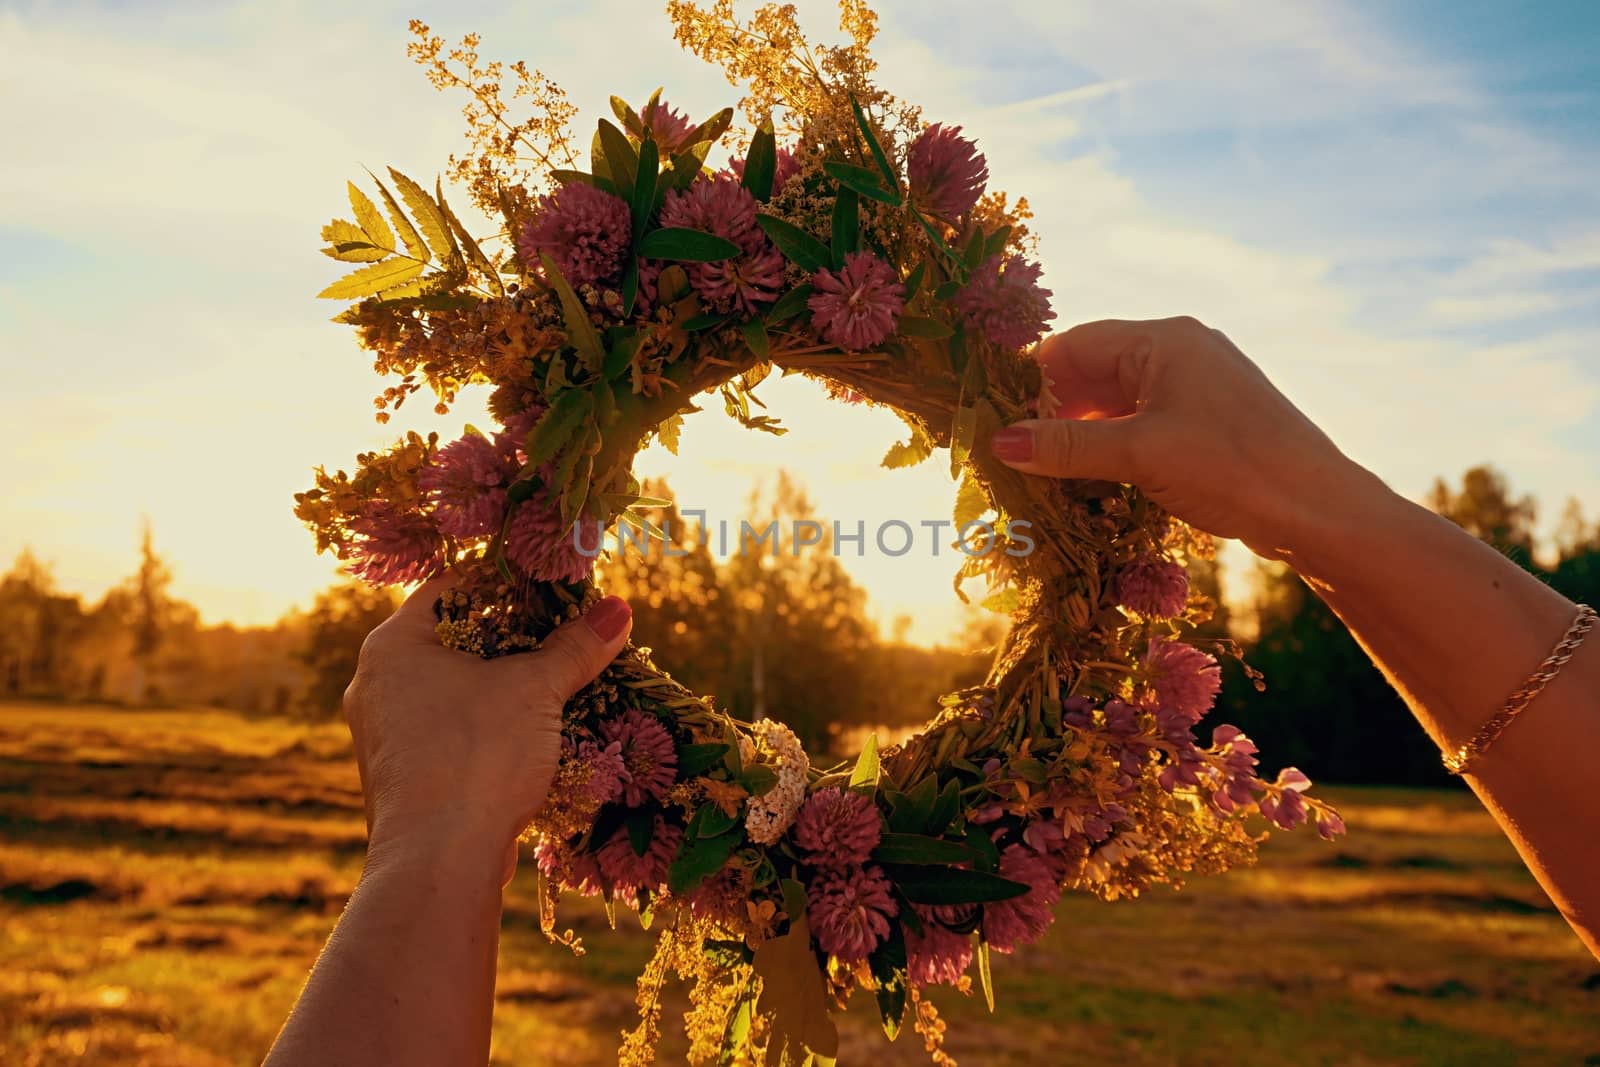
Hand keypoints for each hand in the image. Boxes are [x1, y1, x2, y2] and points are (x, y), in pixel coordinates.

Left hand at [342, 578, 632, 872]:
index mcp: (393, 646)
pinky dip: (487, 728)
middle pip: (451, 641)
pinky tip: (529, 737)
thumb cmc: (477, 757)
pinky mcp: (402, 778)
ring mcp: (384, 735)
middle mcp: (376, 685)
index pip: (449, 588)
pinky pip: (449, 734)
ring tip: (554, 685)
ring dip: (500, 687)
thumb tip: (618, 610)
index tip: (550, 589)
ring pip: (451, 692)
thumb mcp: (535, 690)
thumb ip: (575, 647)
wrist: (438, 862)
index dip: (504, 584)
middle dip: (509, 639)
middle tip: (561, 635)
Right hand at [988, 316, 1377, 558]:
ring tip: (1041, 474)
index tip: (992, 420)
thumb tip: (997, 442)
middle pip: (1091, 373)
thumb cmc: (1232, 468)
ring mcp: (1196, 386)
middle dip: (1050, 412)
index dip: (1029, 382)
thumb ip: (1066, 447)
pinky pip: (1139, 425)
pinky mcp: (1206, 422)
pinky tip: (1088, 482)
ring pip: (1114, 403)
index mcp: (1164, 340)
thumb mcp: (1140, 455)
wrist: (1320, 510)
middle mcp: (1180, 351)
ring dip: (1078, 436)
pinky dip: (1109, 449)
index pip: (1074, 345)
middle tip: (1010, 454)